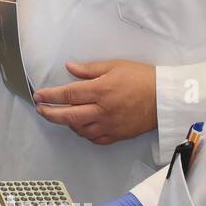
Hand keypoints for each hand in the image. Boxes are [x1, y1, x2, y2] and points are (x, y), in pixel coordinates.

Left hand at [34, 60, 157, 144]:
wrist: (167, 97)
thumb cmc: (143, 78)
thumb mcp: (116, 66)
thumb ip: (89, 69)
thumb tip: (69, 67)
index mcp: (101, 90)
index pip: (67, 95)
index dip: (50, 96)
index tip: (38, 96)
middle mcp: (103, 110)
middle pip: (68, 116)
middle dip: (50, 113)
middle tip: (40, 109)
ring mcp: (110, 125)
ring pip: (79, 130)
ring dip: (67, 124)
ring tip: (61, 115)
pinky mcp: (118, 135)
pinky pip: (95, 138)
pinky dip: (84, 133)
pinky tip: (81, 126)